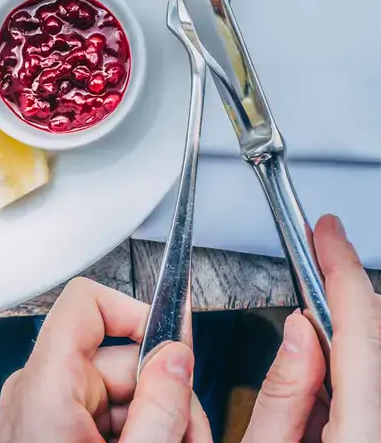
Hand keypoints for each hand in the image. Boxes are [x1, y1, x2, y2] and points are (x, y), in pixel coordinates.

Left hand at [0, 277, 211, 442]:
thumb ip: (158, 409)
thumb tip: (176, 357)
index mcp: (44, 387)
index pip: (85, 301)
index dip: (135, 312)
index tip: (173, 345)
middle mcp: (37, 389)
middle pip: (117, 353)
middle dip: (162, 390)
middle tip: (188, 432)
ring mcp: (41, 409)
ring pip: (118, 386)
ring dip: (153, 415)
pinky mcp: (50, 426)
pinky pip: (102, 409)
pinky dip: (132, 429)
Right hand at [243, 214, 380, 441]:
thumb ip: (282, 392)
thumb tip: (296, 331)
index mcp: (362, 435)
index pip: (359, 329)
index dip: (340, 268)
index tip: (328, 231)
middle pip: (376, 333)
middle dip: (343, 299)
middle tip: (312, 284)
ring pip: (378, 353)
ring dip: (345, 344)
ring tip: (305, 391)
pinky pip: (375, 381)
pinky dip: (353, 373)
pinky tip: (322, 407)